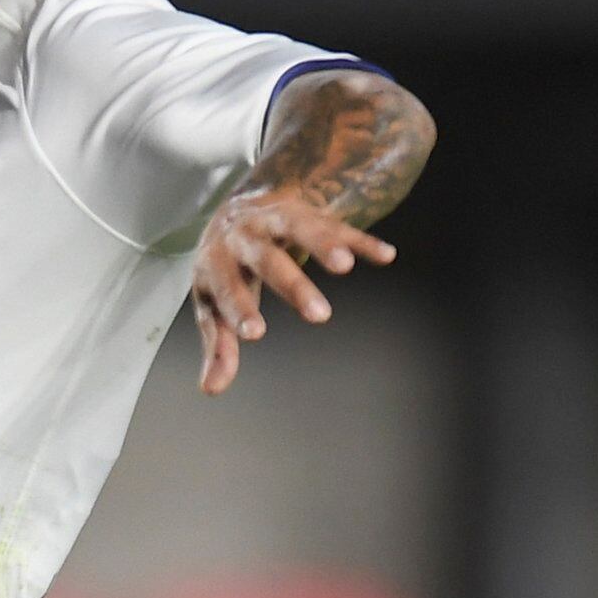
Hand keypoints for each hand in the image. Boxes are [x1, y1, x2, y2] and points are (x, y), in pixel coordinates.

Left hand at [185, 192, 391, 395]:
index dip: (240, 310)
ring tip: (345, 267)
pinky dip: (361, 241)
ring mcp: (277, 219)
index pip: (227, 288)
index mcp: (217, 261)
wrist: (235, 209)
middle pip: (267, 259)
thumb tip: (211, 389)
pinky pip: (338, 225)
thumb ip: (218, 345)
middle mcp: (245, 236)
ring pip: (301, 229)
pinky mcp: (309, 213)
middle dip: (292, 285)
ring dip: (323, 245)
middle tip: (320, 316)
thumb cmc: (225, 269)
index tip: (256, 334)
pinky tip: (385, 256)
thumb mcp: (214, 304)